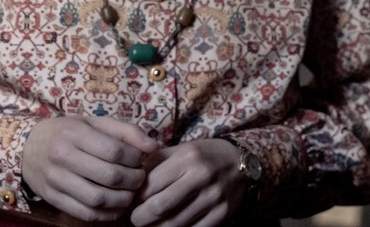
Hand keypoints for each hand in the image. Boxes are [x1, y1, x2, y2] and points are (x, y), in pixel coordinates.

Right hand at [21, 115, 159, 220]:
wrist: (27, 147)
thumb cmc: (69, 132)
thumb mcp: (95, 123)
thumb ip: (126, 131)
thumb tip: (154, 147)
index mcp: (76, 134)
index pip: (114, 151)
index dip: (135, 158)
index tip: (142, 159)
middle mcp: (63, 157)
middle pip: (109, 176)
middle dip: (133, 180)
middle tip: (140, 178)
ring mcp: (55, 180)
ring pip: (97, 199)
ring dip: (122, 200)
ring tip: (130, 193)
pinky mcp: (52, 198)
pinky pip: (83, 212)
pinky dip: (105, 214)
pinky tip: (116, 206)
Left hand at [130, 138, 244, 226]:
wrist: (240, 163)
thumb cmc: (202, 156)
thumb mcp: (180, 150)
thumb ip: (155, 164)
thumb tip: (129, 183)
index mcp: (187, 157)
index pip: (149, 185)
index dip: (135, 198)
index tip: (131, 202)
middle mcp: (201, 176)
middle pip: (159, 207)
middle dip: (140, 218)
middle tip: (135, 218)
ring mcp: (213, 197)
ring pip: (173, 224)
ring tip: (150, 224)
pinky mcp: (221, 214)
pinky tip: (168, 226)